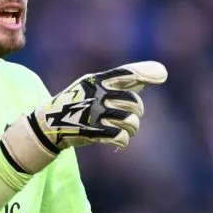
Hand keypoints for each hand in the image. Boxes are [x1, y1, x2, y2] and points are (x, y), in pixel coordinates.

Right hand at [0, 61, 166, 173]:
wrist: (50, 123)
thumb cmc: (77, 100)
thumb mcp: (93, 85)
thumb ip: (120, 81)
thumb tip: (152, 76)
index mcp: (98, 81)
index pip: (125, 74)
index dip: (145, 73)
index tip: (162, 75)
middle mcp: (97, 95)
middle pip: (134, 103)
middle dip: (137, 111)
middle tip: (131, 115)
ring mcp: (94, 114)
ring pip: (130, 121)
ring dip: (132, 128)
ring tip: (126, 129)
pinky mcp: (92, 132)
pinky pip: (120, 137)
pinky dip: (122, 140)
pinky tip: (118, 140)